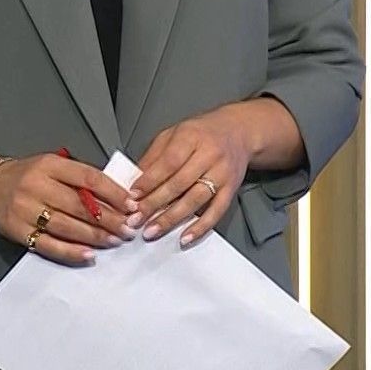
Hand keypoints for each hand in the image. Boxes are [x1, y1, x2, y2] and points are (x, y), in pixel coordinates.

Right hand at [0, 153, 137, 264]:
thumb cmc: (29, 176)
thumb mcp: (53, 166)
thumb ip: (81, 178)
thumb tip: (118, 197)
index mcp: (49, 165)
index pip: (88, 177)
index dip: (113, 192)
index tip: (131, 204)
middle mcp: (36, 186)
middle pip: (79, 205)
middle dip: (109, 219)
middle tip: (128, 227)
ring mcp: (25, 210)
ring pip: (67, 226)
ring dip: (95, 236)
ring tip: (115, 240)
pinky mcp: (18, 231)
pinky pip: (49, 245)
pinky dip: (71, 251)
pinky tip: (89, 254)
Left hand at [129, 105, 252, 247]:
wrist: (238, 132)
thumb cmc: (202, 134)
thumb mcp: (173, 134)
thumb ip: (154, 156)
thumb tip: (134, 180)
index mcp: (191, 136)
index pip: (169, 162)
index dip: (150, 180)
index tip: (133, 196)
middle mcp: (209, 154)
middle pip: (179, 183)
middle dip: (155, 204)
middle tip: (136, 219)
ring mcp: (222, 173)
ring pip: (195, 199)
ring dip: (172, 218)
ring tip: (153, 230)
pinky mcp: (232, 189)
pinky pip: (216, 211)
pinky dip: (201, 227)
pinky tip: (185, 237)